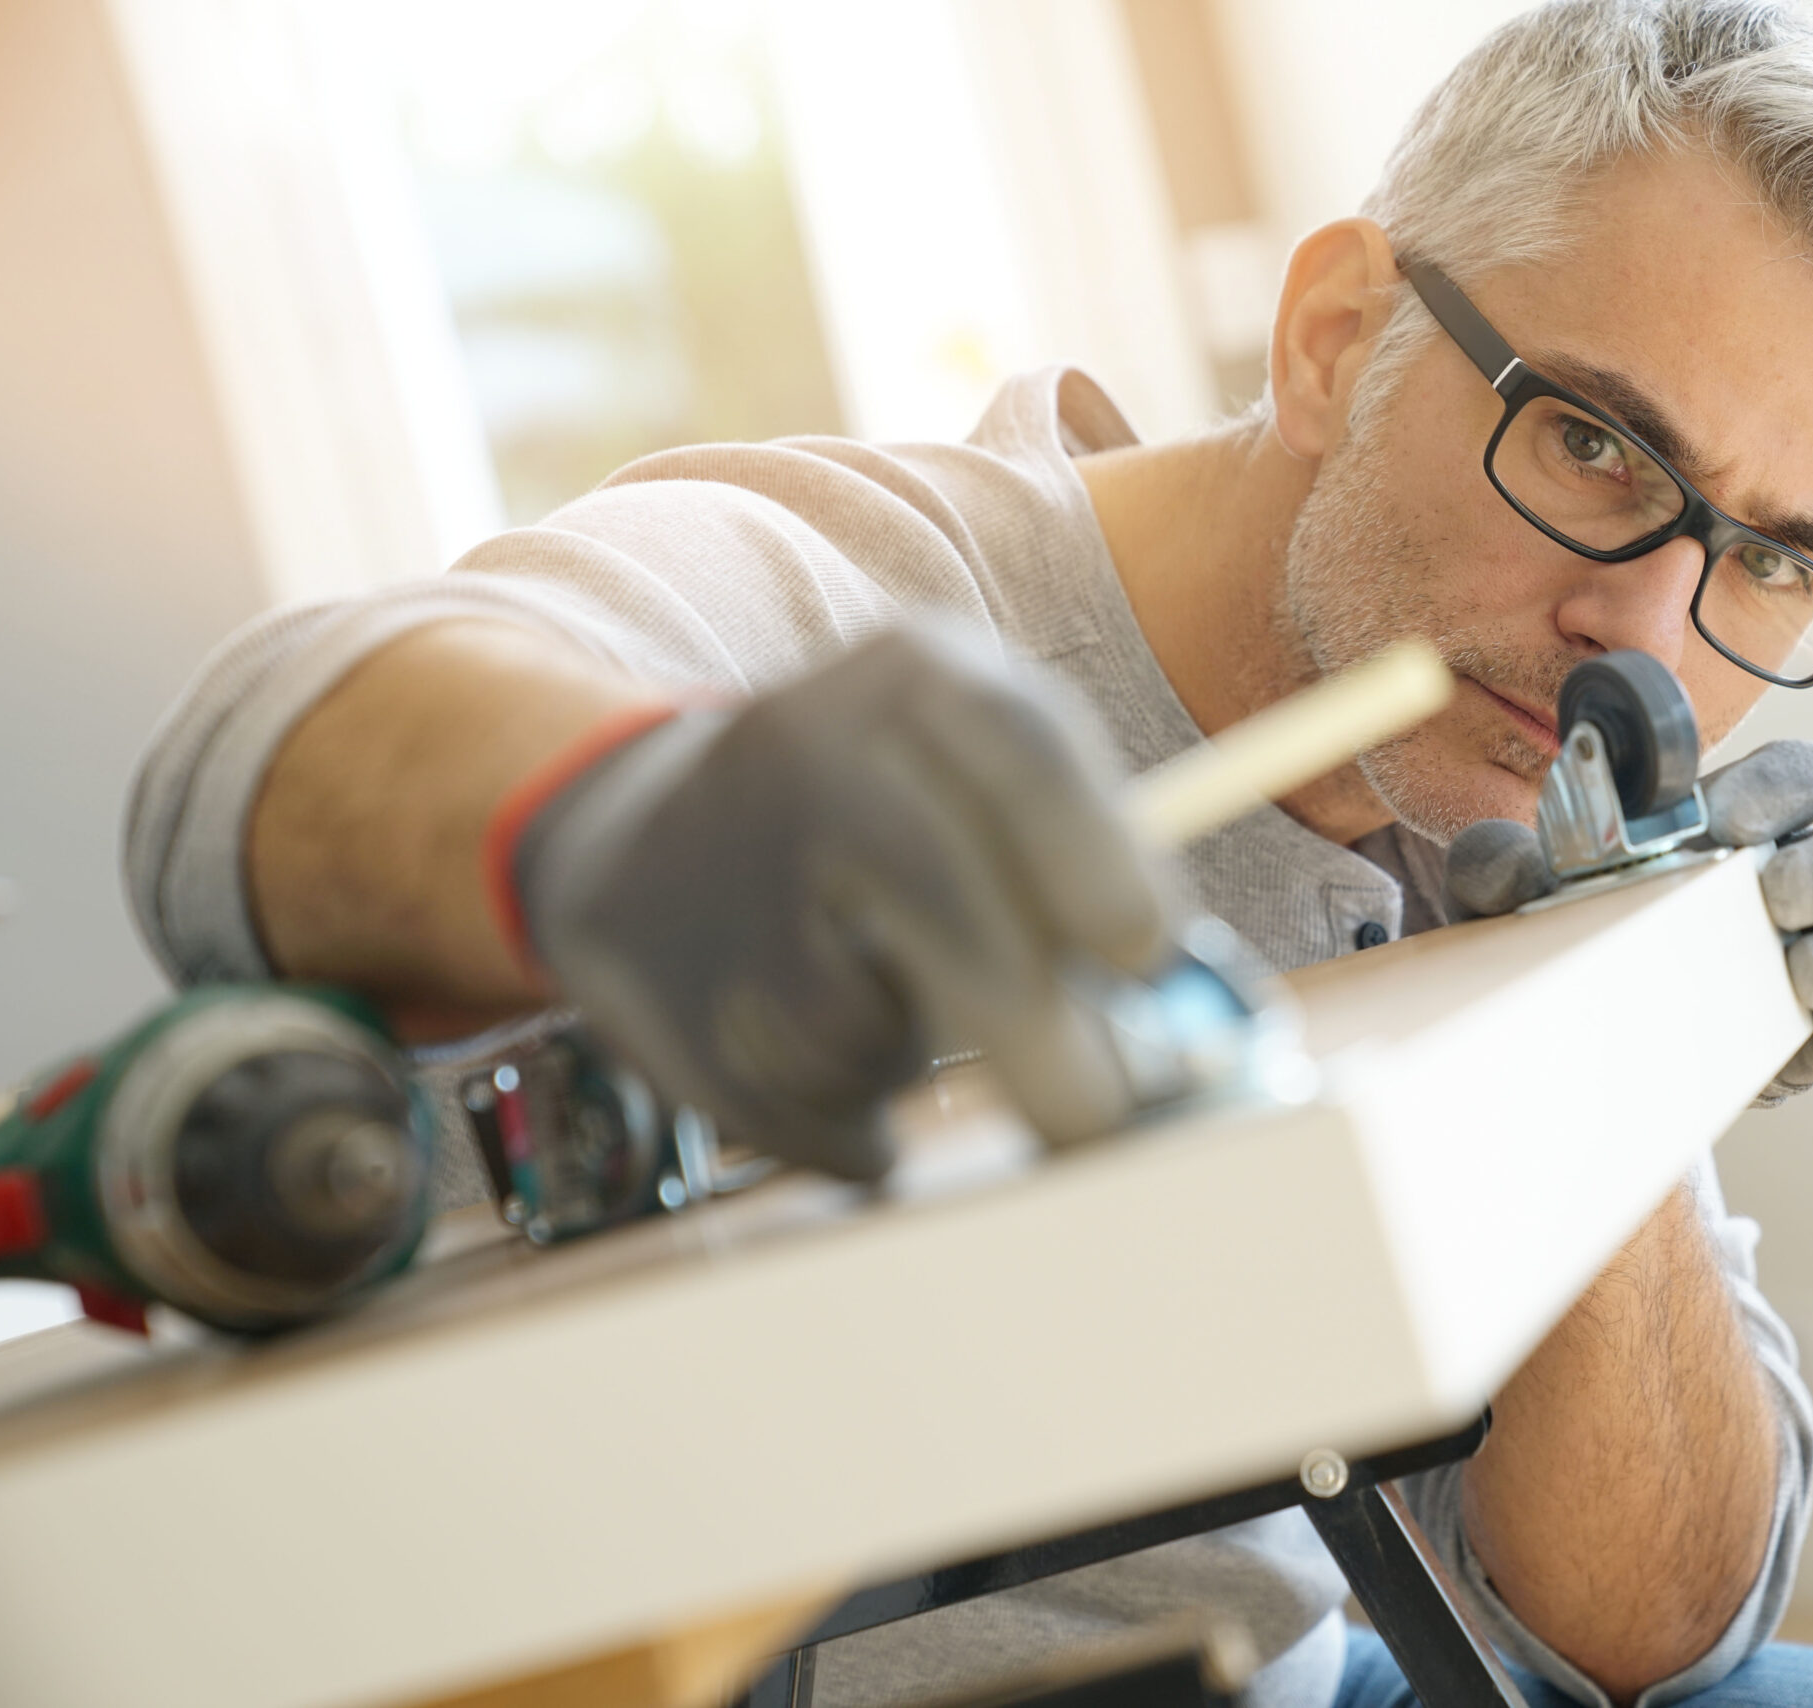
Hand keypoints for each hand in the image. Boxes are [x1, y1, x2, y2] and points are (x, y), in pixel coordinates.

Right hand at [505, 622, 1175, 1177]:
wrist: (640, 833)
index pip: (1021, 743)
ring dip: (906, 1061)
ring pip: (861, 1021)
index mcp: (916, 671)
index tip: (1146, 957)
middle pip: (937, 897)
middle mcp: (807, 741)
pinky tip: (811, 1048)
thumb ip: (1080, 861)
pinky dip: (837, 1110)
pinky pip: (790, 1093)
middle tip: (1097, 1120)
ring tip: (892, 1011)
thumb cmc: (889, 819)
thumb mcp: (979, 779)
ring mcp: (720, 855)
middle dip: (1033, 1031)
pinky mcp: (653, 972)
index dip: (1094, 856)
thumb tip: (1171, 997)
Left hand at [1443, 740, 1812, 1105]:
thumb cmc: (1559, 928)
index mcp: (1740, 821)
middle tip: (1767, 897)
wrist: (1567, 1035)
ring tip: (1785, 976)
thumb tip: (1515, 862)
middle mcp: (1799, 880)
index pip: (1802, 774)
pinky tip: (1793, 1050)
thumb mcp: (1512, 894)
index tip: (1722, 821)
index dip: (1780, 788)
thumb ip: (1499, 864)